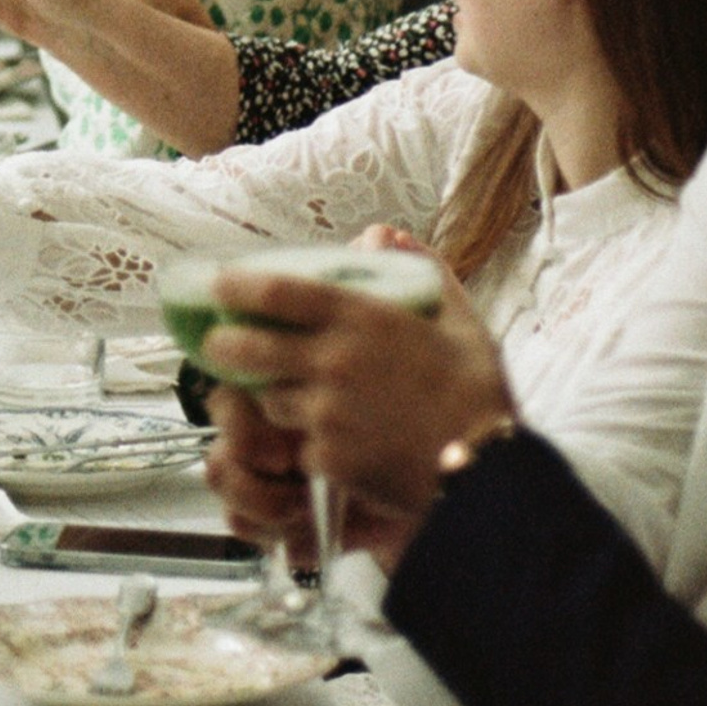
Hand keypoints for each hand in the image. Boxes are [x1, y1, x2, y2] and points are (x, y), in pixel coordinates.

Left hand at [202, 261, 508, 538]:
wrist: (488, 472)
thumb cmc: (477, 394)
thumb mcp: (461, 320)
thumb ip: (423, 270)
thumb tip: (388, 233)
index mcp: (361, 320)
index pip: (276, 292)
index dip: (236, 286)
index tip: (218, 284)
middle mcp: (333, 362)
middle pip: (245, 348)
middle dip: (223, 346)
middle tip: (220, 346)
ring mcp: (325, 413)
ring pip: (270, 402)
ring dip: (275, 399)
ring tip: (297, 400)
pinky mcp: (327, 459)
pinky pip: (299, 449)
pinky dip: (310, 448)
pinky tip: (336, 447)